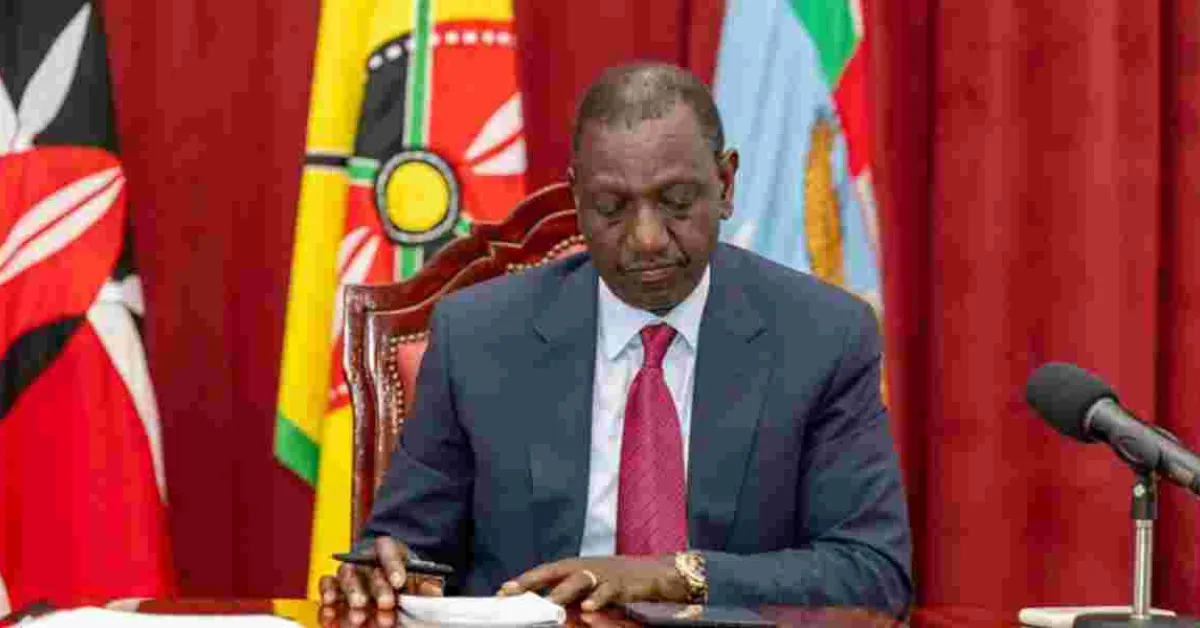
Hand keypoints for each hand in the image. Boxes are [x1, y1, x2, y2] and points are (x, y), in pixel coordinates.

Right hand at [318, 536, 444, 611]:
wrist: (392, 585)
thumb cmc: (407, 580)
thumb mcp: (422, 580)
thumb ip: (427, 586)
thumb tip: (433, 593)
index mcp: (387, 550)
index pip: (387, 549)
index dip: (392, 564)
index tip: (399, 582)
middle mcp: (364, 559)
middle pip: (365, 567)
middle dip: (375, 588)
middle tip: (386, 605)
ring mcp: (349, 573)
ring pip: (345, 577)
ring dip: (352, 596)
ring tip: (359, 616)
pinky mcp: (334, 589)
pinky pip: (327, 591)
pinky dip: (327, 605)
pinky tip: (331, 616)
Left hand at [497, 556, 688, 610]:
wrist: (654, 573)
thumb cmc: (617, 582)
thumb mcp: (590, 589)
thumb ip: (569, 598)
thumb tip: (546, 610)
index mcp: (577, 567)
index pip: (545, 572)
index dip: (525, 580)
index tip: (502, 590)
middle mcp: (586, 566)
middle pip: (555, 572)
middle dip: (532, 582)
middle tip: (511, 593)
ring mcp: (603, 573)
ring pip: (578, 581)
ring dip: (561, 593)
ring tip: (546, 606)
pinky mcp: (621, 583)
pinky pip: (607, 591)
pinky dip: (597, 599)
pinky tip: (587, 609)